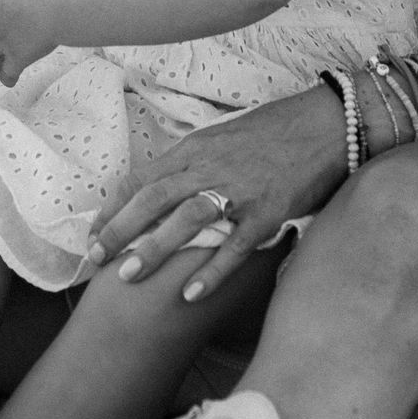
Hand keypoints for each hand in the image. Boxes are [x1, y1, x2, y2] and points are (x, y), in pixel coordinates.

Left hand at [87, 85, 347, 300]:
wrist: (325, 124)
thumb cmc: (273, 132)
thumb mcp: (222, 139)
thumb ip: (193, 162)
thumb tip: (165, 187)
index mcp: (195, 148)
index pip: (142, 177)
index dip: (114, 206)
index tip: (92, 233)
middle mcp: (210, 166)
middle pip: (153, 197)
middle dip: (119, 228)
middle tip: (94, 260)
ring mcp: (238, 189)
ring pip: (186, 219)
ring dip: (154, 248)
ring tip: (128, 276)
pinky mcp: (267, 212)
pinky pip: (234, 245)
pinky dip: (211, 270)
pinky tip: (190, 294)